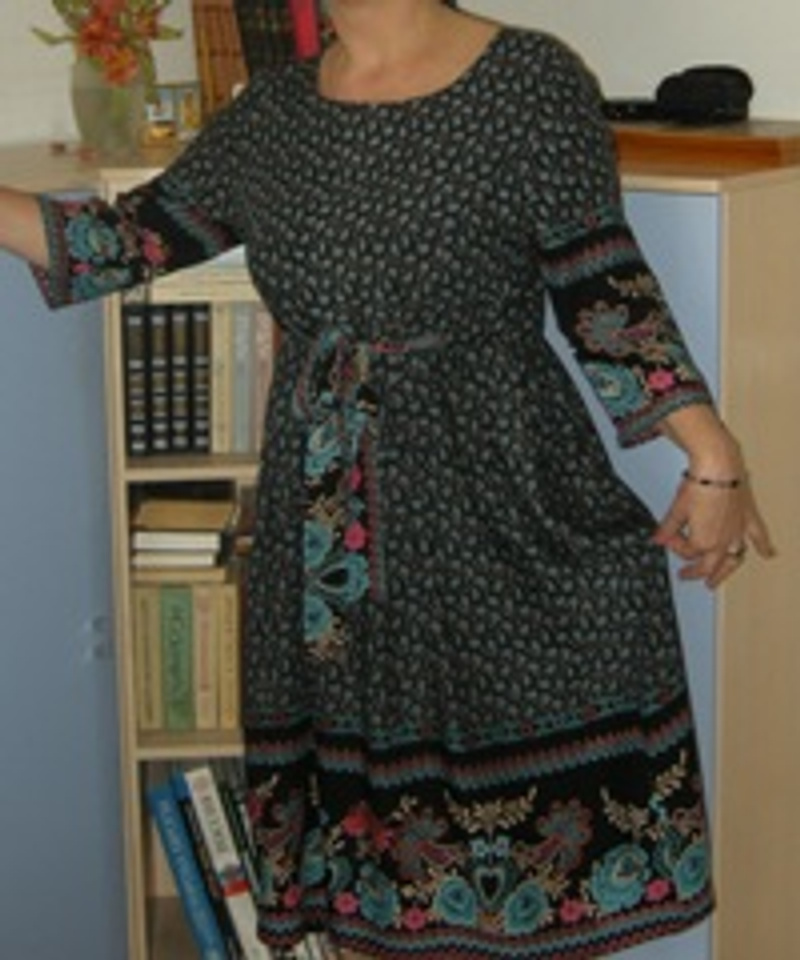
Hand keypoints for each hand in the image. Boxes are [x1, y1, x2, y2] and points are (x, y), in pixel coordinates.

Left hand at [653, 472, 774, 587]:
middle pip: (708, 565)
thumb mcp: (677, 509)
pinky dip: (764, 546)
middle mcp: (723, 541)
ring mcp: (738, 531)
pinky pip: (758, 536)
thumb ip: (667, 528)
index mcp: (703, 541)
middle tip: (686, 576)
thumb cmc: (699, 485)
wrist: (719, 467)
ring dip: (724, 572)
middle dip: (695, 572)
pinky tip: (766, 554)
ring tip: (716, 581)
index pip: (686, 551)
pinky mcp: (748, 518)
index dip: (674, 545)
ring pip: (733, 559)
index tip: (667, 537)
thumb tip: (657, 539)